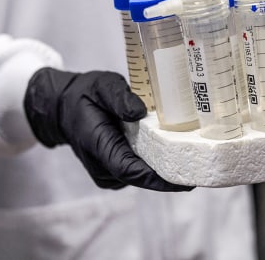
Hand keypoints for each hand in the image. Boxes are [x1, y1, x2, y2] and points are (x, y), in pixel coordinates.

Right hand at [23, 67, 192, 191]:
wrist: (62, 108)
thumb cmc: (85, 94)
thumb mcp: (102, 85)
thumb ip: (119, 96)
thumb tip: (139, 112)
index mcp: (97, 143)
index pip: (129, 169)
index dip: (158, 179)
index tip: (185, 180)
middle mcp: (100, 165)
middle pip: (139, 178)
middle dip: (170, 178)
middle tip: (202, 170)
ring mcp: (105, 172)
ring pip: (140, 177)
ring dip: (163, 172)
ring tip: (193, 160)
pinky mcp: (112, 172)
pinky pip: (137, 173)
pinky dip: (154, 167)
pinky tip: (173, 156)